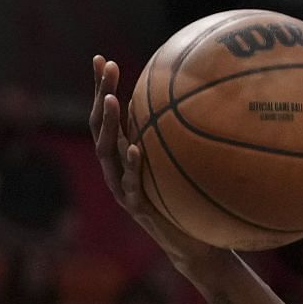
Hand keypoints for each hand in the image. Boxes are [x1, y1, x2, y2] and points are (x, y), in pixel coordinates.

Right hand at [89, 55, 208, 262]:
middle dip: (101, 95)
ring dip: (109, 124)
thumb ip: (181, 137)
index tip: (102, 59)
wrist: (194, 244)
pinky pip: (132, 185)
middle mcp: (117, 169)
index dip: (101, 88)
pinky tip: (136, 148)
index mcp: (124, 155)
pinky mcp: (137, 207)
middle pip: (99, 127)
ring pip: (107, 153)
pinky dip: (132, 166)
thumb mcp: (186, 162)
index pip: (107, 116)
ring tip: (112, 100)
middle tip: (107, 68)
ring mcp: (123, 188)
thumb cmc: (190, 200)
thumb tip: (203, 98)